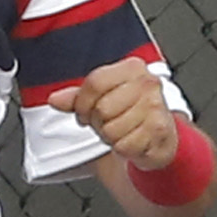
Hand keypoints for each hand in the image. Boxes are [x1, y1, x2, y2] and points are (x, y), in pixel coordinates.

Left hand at [48, 57, 179, 169]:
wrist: (161, 135)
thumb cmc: (131, 113)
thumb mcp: (103, 98)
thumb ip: (77, 97)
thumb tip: (55, 99)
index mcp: (132, 68)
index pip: (95, 82)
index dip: (82, 103)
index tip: (84, 112)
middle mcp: (147, 83)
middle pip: (101, 108)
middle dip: (98, 122)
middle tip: (108, 123)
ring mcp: (155, 106)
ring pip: (111, 129)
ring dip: (111, 137)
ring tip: (122, 131)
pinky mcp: (159, 130)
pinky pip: (124, 146)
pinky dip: (123, 149)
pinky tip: (131, 141)